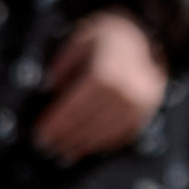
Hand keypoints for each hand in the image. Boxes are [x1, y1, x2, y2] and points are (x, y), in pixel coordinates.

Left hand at [34, 11, 168, 161]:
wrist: (145, 36)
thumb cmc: (106, 37)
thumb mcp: (79, 39)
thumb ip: (62, 63)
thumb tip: (47, 88)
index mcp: (108, 68)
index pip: (77, 103)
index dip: (57, 121)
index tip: (39, 132)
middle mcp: (129, 88)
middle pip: (92, 120)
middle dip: (67, 136)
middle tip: (47, 146)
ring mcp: (142, 102)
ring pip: (108, 130)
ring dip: (83, 144)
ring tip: (63, 152)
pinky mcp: (149, 110)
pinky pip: (124, 133)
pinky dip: (103, 143)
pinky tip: (86, 148)